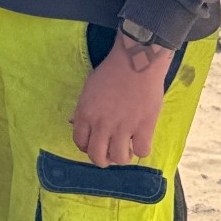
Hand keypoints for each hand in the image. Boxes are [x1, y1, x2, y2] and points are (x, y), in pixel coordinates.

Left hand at [70, 38, 168, 168]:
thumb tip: (76, 124)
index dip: (88, 147)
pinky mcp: (144, 127)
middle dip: (104, 159)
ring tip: (128, 147)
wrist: (136, 61)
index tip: (97, 144)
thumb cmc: (112, 72)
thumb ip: (83, 110)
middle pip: (97, 157)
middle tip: (111, 152)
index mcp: (85, 114)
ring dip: (123, 157)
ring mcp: (123, 127)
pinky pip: (142, 152)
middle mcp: (102, 124)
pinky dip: (141, 150)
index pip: (80, 143)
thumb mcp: (88, 89)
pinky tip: (141, 140)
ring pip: (119, 159)